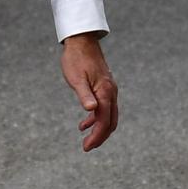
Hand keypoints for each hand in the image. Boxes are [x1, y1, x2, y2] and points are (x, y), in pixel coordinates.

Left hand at [60, 33, 117, 151]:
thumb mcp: (76, 78)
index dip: (97, 136)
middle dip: (100, 136)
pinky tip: (84, 123)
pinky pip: (104, 107)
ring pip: (108, 115)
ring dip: (99, 129)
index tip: (87, 147)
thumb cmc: (76, 59)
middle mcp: (111, 93)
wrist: (81, 41)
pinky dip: (96, 118)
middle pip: (110, 121)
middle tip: (87, 147)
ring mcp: (109, 90)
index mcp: (105, 92)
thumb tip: (91, 110)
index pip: (104, 121)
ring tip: (87, 139)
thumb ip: (84, 94)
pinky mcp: (104, 87)